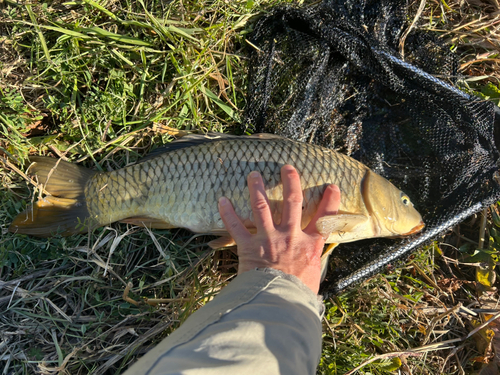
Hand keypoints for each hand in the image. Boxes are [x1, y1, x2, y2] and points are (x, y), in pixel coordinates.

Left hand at [218, 165, 340, 293]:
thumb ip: (310, 265)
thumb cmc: (297, 295)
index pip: (324, 219)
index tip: (332, 186)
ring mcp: (268, 238)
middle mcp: (290, 236)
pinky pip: (236, 226)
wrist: (278, 303)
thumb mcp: (312, 278)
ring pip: (262, 206)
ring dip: (257, 188)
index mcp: (309, 244)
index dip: (330, 201)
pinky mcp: (248, 246)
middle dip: (290, 182)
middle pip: (292, 202)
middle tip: (287, 167)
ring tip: (253, 174)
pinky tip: (222, 200)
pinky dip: (228, 213)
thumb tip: (310, 268)